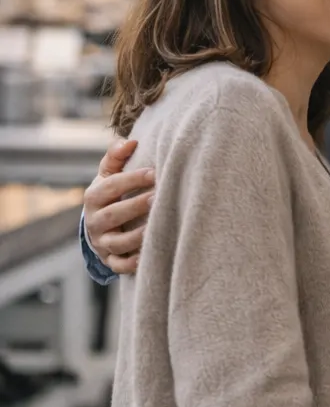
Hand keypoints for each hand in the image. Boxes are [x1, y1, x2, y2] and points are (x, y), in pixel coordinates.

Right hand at [83, 138, 154, 274]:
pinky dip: (133, 263)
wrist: (98, 226)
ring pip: (118, 242)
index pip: (111, 187)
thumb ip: (116, 158)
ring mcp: (102, 243)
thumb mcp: (108, 175)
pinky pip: (120, 265)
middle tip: (160, 196)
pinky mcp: (110, 260)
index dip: (132, 179)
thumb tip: (130, 141)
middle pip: (114, 214)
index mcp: (93, 197)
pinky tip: (149, 256)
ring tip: (158, 226)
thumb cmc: (110, 195)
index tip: (154, 173)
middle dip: (136, 206)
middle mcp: (95, 221)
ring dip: (138, 236)